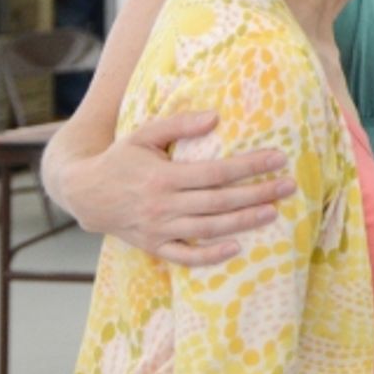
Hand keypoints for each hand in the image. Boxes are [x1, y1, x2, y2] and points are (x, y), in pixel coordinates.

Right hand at [62, 111, 296, 265]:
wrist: (84, 193)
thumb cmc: (121, 158)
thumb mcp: (144, 133)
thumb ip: (179, 124)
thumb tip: (215, 117)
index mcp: (163, 177)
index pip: (216, 173)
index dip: (249, 166)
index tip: (278, 158)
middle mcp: (162, 205)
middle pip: (219, 202)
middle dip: (257, 193)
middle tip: (289, 186)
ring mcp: (158, 229)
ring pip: (207, 229)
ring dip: (242, 222)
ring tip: (273, 212)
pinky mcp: (153, 246)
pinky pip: (184, 256)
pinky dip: (209, 256)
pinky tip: (236, 248)